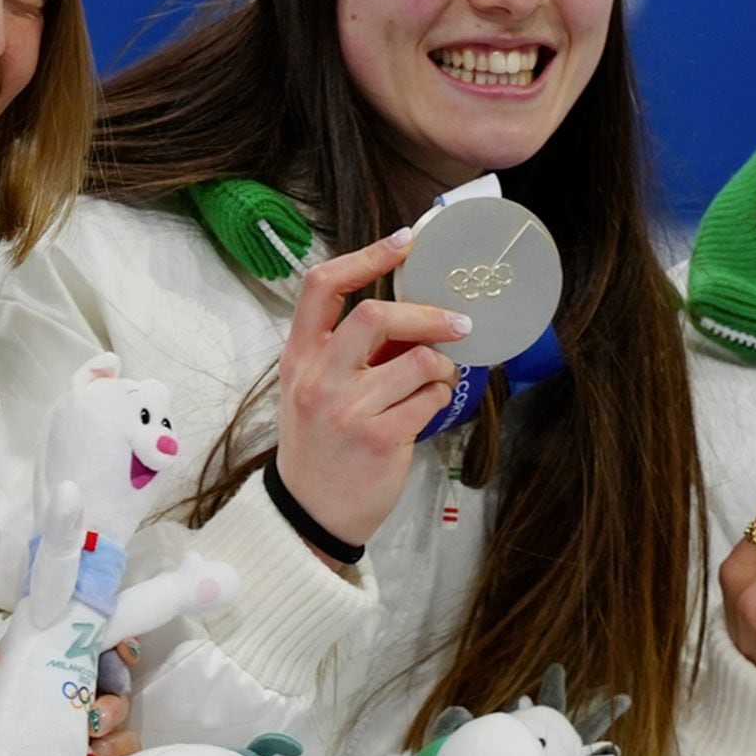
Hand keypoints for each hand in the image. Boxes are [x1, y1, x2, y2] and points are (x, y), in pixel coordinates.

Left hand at [0, 643, 144, 755]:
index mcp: (21, 696)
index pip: (74, 667)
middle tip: (96, 714)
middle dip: (115, 701)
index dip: (105, 655)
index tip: (117, 653)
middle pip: (104, 705)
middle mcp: (47, 729)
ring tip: (96, 749)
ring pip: (112, 747)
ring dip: (119, 741)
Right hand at [276, 229, 466, 562]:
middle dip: (426, 314)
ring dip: (442, 364)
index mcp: (298, 357)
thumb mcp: (314, 390)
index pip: (322, 287)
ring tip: (438, 378)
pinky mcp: (378, 438)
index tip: (404, 242)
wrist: (310, 513)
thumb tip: (411, 311)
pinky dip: (440, 397)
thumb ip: (349, 351)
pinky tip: (429, 407)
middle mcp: (317, 378)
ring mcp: (346, 409)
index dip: (367, 257)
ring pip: (417, 359)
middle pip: (375, 315)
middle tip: (457, 322)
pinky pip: (430, 398)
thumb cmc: (320, 445)